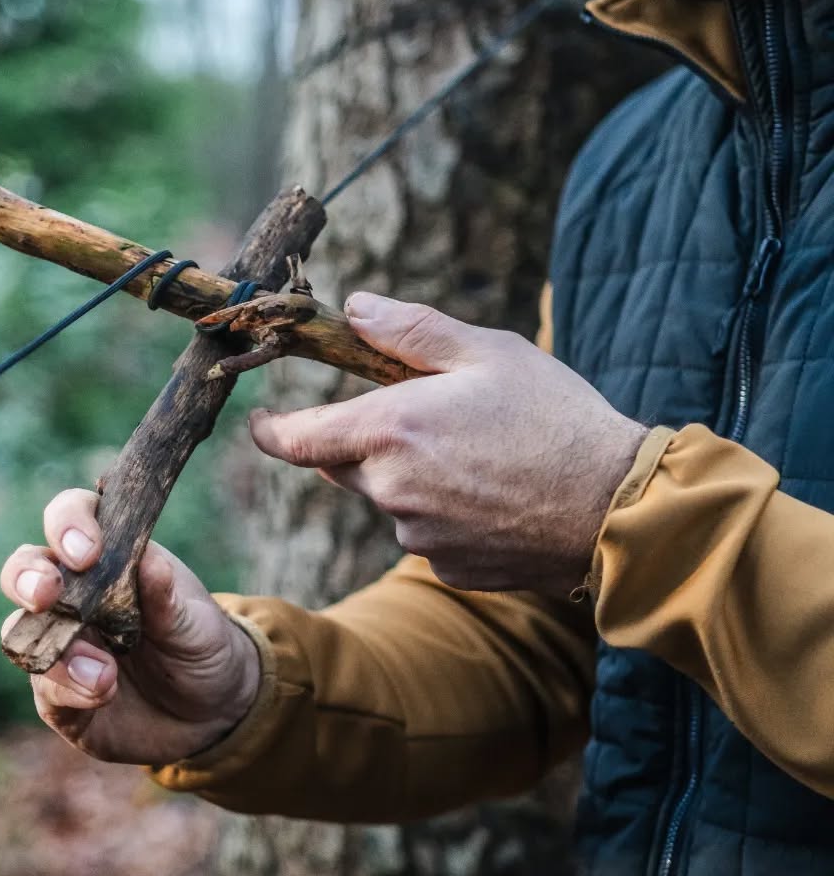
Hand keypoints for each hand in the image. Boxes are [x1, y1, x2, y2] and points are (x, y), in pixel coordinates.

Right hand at [0, 490, 260, 766]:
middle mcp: (72, 595)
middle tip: (47, 594)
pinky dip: (67, 690)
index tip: (86, 552)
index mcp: (108, 556)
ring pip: (20, 632)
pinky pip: (43, 687)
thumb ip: (168, 597)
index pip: (72, 515)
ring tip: (104, 674)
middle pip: (23, 569)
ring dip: (56, 650)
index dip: (69, 523)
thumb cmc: (201, 645)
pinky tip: (102, 692)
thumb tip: (149, 561)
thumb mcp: (196, 621)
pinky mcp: (58, 694)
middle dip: (26, 576)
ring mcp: (60, 644)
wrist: (212, 712)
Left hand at [250, 292, 648, 593]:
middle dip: (364, 442)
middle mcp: (390, 490)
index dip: (269, 431)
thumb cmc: (555, 417)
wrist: (615, 507)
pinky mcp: (445, 568)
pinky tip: (495, 495)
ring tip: (482, 456)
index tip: (260, 421)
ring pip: (388, 500)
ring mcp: (416, 536)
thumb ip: (410, 331)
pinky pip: (425, 534)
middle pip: (341, 467)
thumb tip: (353, 308)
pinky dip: (444, 513)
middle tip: (426, 418)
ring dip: (411, 478)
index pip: (295, 440)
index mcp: (389, 430)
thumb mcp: (487, 352)